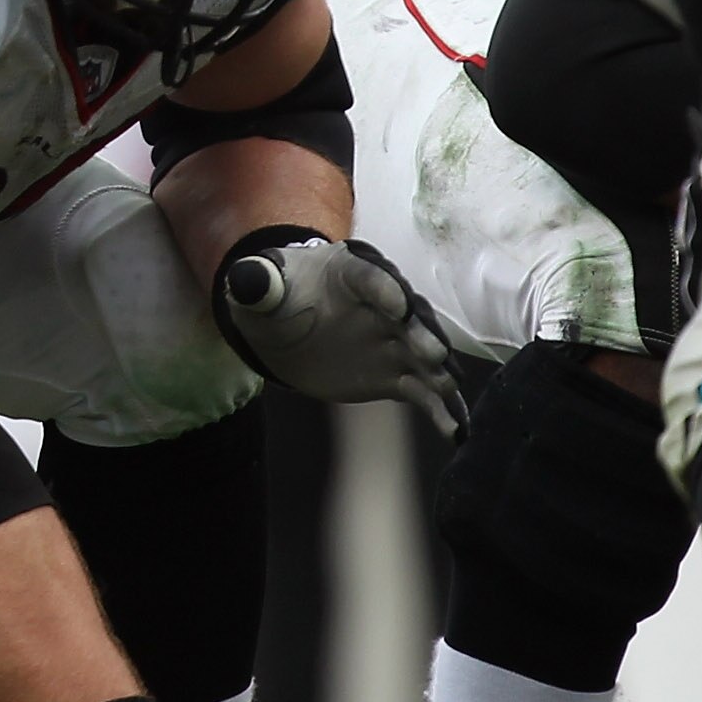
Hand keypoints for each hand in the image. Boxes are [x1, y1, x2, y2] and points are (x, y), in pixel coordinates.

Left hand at [215, 238, 461, 433]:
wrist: (285, 328)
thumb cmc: (277, 296)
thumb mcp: (260, 287)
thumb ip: (257, 284)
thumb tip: (247, 279)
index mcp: (351, 272)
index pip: (370, 278)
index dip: (384, 290)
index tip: (398, 307)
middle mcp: (383, 305)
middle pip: (408, 317)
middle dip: (421, 333)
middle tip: (434, 352)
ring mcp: (394, 341)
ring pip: (423, 355)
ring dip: (437, 371)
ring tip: (448, 388)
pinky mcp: (395, 373)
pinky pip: (421, 390)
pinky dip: (438, 408)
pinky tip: (454, 429)